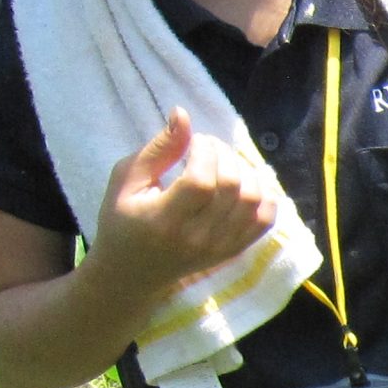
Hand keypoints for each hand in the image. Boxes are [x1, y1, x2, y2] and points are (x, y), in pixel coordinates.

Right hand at [89, 108, 276, 301]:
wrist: (133, 273)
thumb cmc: (122, 221)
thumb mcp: (126, 181)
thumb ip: (157, 149)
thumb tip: (183, 115)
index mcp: (164, 220)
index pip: (201, 182)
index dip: (205, 152)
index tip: (195, 141)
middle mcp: (198, 238)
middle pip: (232, 187)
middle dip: (224, 155)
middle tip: (208, 147)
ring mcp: (221, 247)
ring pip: (253, 201)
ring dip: (245, 170)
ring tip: (223, 163)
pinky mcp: (234, 251)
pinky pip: (265, 220)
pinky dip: (264, 195)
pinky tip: (244, 182)